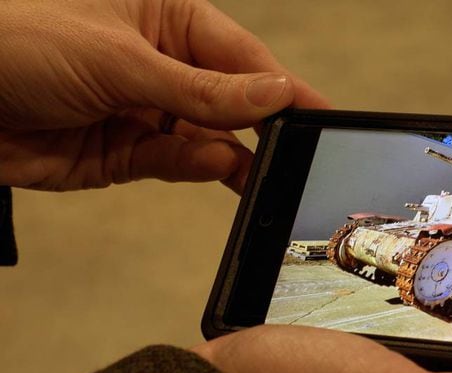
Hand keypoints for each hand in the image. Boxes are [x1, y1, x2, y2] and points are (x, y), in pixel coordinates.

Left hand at [0, 0, 327, 192]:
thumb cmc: (15, 43)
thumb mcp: (119, 59)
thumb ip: (201, 88)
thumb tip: (274, 94)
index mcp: (166, 20)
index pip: (241, 55)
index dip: (283, 86)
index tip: (320, 113)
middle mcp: (161, 65)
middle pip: (231, 101)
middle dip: (262, 126)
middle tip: (298, 152)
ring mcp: (145, 111)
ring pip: (208, 139)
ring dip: (233, 157)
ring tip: (263, 172)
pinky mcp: (126, 154)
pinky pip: (175, 163)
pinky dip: (194, 168)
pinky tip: (214, 167)